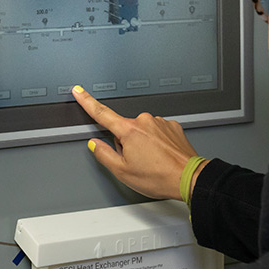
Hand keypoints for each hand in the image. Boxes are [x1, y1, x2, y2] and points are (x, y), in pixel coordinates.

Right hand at [73, 85, 201, 200]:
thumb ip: (104, 155)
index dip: (87, 101)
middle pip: (124, 129)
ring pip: (141, 131)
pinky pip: (156, 132)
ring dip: (142, 143)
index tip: (79, 91)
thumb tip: (95, 144)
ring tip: (152, 161)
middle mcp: (145, 121)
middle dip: (126, 143)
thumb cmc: (159, 177)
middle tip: (136, 161)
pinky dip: (156, 143)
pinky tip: (161, 156)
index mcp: (129, 131)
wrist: (189, 178)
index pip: (102, 113)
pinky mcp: (172, 126)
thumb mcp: (123, 172)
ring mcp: (160, 122)